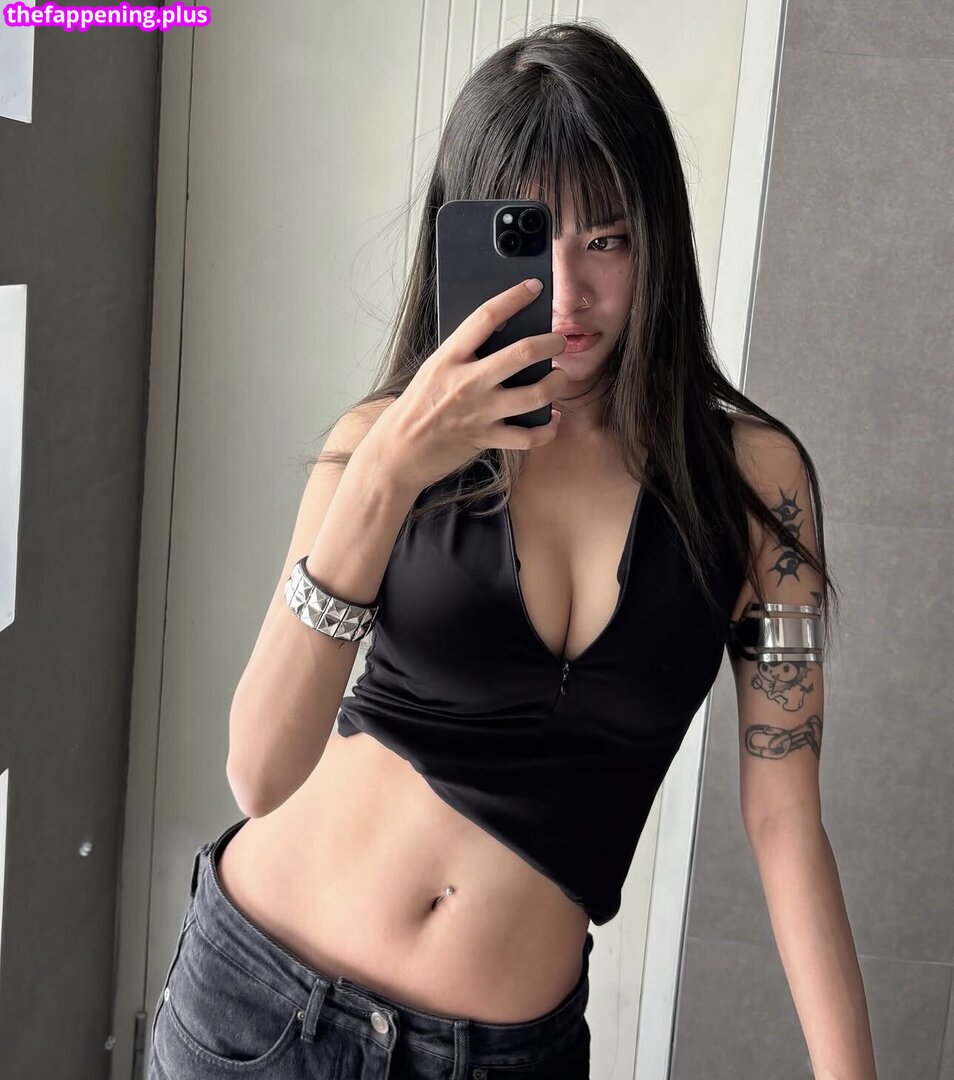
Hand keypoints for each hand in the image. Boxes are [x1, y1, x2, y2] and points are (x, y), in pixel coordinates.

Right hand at [366, 279, 568, 493]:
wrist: (398, 450)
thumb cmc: (416, 408)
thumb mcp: (434, 370)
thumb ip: (464, 355)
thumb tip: (502, 338)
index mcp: (450, 358)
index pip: (486, 317)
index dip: (514, 297)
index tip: (533, 287)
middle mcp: (468, 382)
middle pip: (522, 353)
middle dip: (550, 343)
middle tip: (559, 341)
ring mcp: (480, 412)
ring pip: (535, 394)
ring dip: (557, 383)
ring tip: (560, 378)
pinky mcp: (487, 438)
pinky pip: (528, 436)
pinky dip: (548, 429)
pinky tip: (553, 418)